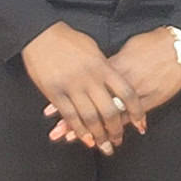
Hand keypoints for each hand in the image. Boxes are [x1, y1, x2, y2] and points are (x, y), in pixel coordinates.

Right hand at [21, 22, 143, 154]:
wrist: (41, 34)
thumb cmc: (68, 39)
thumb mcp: (93, 49)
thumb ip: (105, 67)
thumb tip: (114, 82)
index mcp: (102, 66)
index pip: (126, 93)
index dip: (136, 111)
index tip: (140, 123)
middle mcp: (90, 78)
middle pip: (109, 110)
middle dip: (116, 130)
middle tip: (118, 140)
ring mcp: (72, 86)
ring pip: (90, 118)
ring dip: (98, 135)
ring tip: (104, 146)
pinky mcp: (55, 92)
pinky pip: (70, 115)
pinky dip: (78, 130)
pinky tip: (84, 139)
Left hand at [47, 26, 180, 142]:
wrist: (177, 47)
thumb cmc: (150, 44)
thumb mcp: (123, 50)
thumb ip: (108, 63)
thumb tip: (94, 69)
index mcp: (109, 66)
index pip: (81, 87)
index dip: (67, 100)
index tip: (50, 112)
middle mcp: (117, 82)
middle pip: (92, 104)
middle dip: (74, 121)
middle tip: (58, 134)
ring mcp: (133, 92)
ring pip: (108, 115)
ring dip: (94, 129)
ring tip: (79, 142)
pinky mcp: (149, 99)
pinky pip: (130, 115)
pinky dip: (122, 125)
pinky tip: (115, 135)